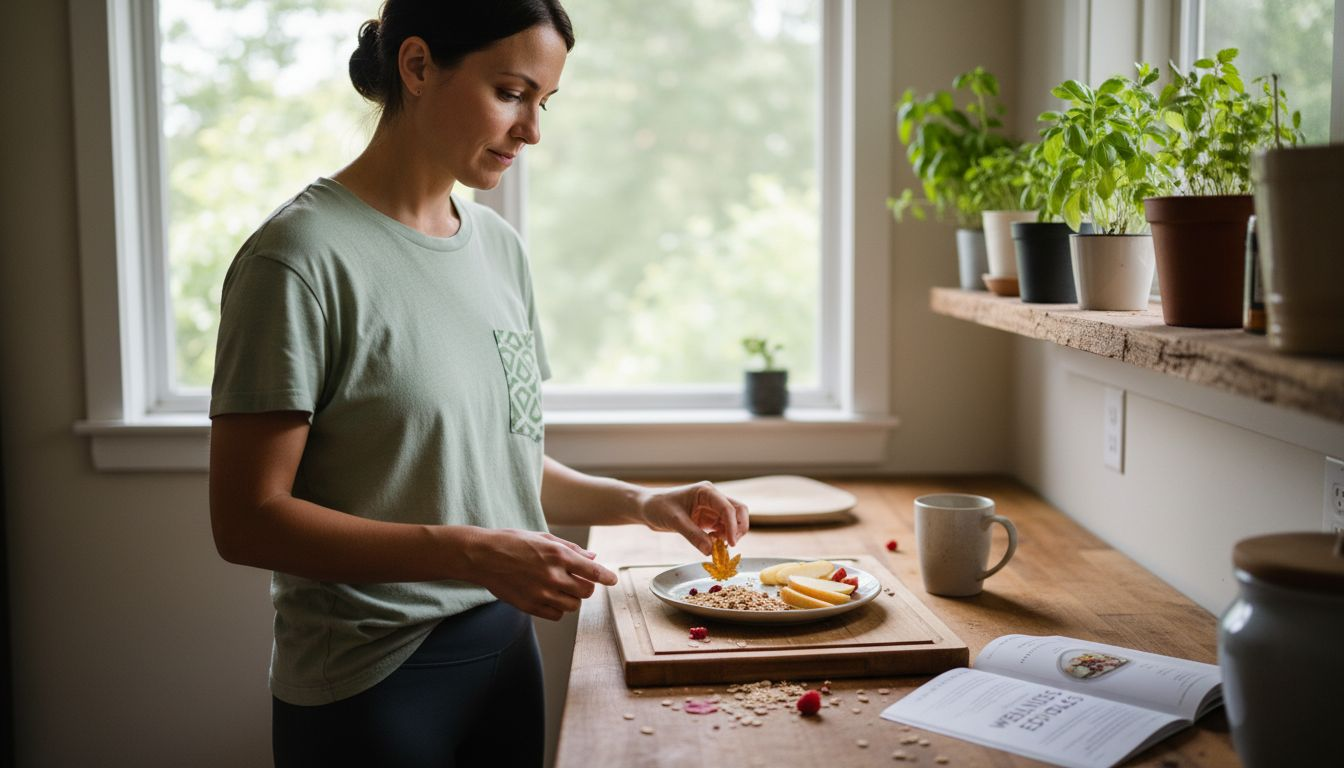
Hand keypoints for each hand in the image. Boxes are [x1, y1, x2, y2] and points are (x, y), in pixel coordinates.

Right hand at [467, 528, 617, 620]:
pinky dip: (558, 608)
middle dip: (586, 586)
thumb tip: (593, 558)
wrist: (482, 556)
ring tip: (560, 587)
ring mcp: (541, 594)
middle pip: (586, 591)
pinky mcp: (530, 606)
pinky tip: (550, 597)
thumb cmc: (512, 542)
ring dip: (572, 597)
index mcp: (557, 555)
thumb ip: (571, 549)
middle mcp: (552, 576)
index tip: (613, 580)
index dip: (607, 577)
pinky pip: (557, 615)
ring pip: (573, 605)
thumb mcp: (543, 538)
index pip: (593, 571)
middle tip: (578, 580)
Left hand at [636, 481, 749, 554]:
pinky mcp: (708, 519)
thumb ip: (693, 535)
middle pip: (738, 511)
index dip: (733, 526)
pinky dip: (723, 538)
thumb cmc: (658, 507)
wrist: (647, 508)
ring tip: (716, 545)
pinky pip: (724, 529)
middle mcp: (713, 498)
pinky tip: (711, 543)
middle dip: (739, 528)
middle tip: (730, 545)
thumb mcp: (674, 520)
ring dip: (730, 534)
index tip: (731, 543)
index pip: (727, 507)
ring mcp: (712, 508)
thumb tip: (710, 551)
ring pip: (733, 521)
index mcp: (706, 492)